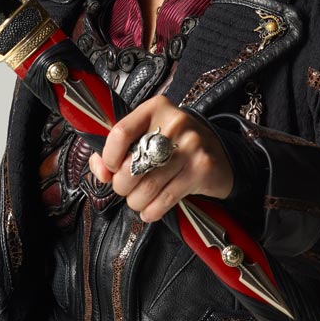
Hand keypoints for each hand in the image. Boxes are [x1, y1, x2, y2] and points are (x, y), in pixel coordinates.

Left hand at [89, 96, 232, 221]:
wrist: (218, 154)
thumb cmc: (174, 146)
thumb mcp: (147, 135)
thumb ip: (117, 149)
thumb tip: (101, 171)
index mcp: (156, 109)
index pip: (120, 132)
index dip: (108, 157)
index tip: (110, 169)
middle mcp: (175, 123)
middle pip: (132, 164)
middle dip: (122, 185)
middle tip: (125, 189)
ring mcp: (191, 146)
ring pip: (148, 186)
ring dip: (136, 201)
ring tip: (137, 201)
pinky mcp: (201, 168)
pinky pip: (166, 198)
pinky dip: (152, 210)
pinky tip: (150, 211)